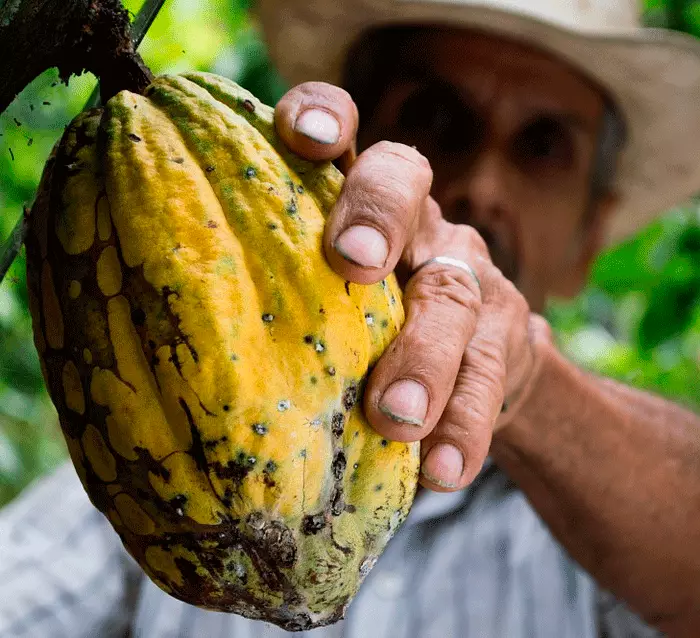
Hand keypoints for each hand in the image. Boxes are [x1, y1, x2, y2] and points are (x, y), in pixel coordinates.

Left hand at [275, 82, 550, 491]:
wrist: (474, 369)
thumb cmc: (365, 331)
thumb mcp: (321, 301)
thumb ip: (275, 299)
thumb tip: (164, 350)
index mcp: (358, 202)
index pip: (345, 135)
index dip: (326, 116)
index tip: (303, 136)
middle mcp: (417, 223)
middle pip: (406, 185)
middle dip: (378, 216)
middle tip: (355, 264)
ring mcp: (466, 276)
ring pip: (452, 296)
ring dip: (424, 356)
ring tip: (395, 418)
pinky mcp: (505, 338)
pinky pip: (490, 378)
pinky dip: (464, 426)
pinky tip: (441, 470)